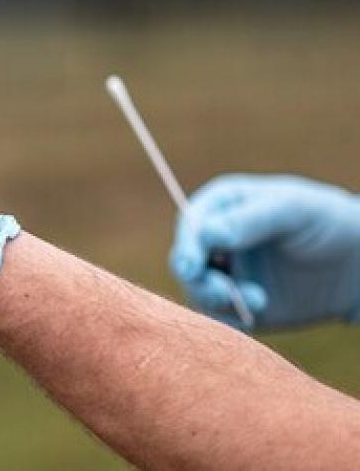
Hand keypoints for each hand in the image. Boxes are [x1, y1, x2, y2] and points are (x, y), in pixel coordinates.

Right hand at [171, 174, 359, 328]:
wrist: (358, 265)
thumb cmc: (327, 222)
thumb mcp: (293, 211)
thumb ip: (249, 220)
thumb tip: (204, 233)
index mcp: (222, 207)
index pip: (191, 225)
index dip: (187, 245)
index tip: (191, 266)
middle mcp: (216, 241)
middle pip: (185, 261)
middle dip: (199, 278)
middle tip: (223, 292)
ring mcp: (226, 274)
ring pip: (198, 292)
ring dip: (219, 301)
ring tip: (260, 301)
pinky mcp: (239, 306)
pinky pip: (219, 318)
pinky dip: (230, 322)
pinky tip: (258, 314)